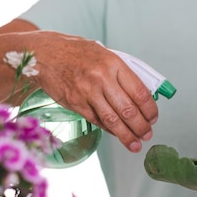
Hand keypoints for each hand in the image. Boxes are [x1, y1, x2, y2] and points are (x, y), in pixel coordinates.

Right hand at [0, 21, 157, 151]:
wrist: (42, 53)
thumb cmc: (76, 52)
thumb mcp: (103, 54)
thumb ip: (121, 73)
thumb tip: (141, 96)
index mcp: (113, 63)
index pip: (140, 92)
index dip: (150, 109)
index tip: (154, 117)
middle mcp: (101, 78)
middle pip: (128, 110)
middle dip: (141, 126)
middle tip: (148, 134)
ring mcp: (87, 92)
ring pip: (113, 120)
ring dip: (128, 136)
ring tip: (136, 145)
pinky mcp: (75, 104)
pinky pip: (97, 121)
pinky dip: (110, 130)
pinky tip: (118, 135)